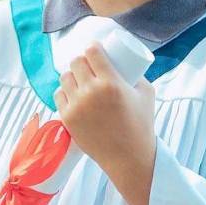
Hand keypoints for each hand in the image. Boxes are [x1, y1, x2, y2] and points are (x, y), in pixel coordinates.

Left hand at [53, 41, 156, 174]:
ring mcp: (76, 106)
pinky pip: (58, 96)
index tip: (94, 49)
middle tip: (87, 64)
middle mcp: (91, 92)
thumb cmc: (140, 125)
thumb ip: (137, 76)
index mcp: (111, 83)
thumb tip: (127, 63)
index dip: (92, 47)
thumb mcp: (146, 93)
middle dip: (81, 60)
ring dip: (71, 75)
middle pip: (76, 63)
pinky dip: (63, 92)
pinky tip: (69, 91)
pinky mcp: (67, 118)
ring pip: (64, 78)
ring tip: (77, 77)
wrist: (128, 157)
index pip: (92, 53)